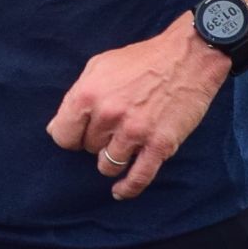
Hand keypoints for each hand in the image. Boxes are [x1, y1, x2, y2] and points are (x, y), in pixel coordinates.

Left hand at [45, 15, 231, 200]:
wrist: (189, 57)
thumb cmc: (143, 60)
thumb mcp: (100, 67)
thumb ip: (77, 96)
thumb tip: (58, 128)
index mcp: (89, 94)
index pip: (64, 135)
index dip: (72, 136)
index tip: (80, 134)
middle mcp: (108, 114)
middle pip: (88, 149)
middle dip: (98, 141)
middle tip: (114, 127)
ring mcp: (134, 131)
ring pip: (108, 166)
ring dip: (113, 159)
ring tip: (123, 145)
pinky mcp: (159, 144)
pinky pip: (138, 178)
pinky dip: (127, 188)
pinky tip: (120, 191)